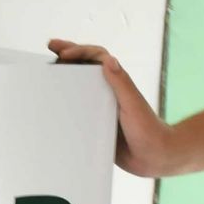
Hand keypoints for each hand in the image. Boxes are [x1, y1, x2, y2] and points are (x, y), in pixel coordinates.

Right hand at [49, 40, 172, 178]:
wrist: (154, 157)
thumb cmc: (149, 130)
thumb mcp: (133, 105)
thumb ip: (121, 83)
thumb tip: (109, 60)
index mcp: (117, 82)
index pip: (97, 57)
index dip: (80, 52)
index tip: (63, 54)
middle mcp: (108, 91)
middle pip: (86, 66)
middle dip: (68, 54)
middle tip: (51, 46)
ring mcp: (101, 106)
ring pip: (80, 85)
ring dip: (66, 75)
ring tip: (49, 67)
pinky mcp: (97, 122)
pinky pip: (78, 109)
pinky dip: (67, 103)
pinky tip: (55, 104)